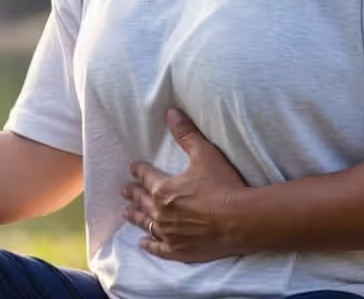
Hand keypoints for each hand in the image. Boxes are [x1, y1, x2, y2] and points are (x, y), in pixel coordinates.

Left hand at [123, 108, 248, 262]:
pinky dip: (148, 244)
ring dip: (135, 217)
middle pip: (141, 201)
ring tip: (126, 214)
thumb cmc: (223, 185)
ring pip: (145, 224)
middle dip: (132, 194)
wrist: (239, 220)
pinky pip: (157, 248)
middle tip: (124, 191)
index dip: (139, 170)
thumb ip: (186, 134)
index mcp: (164, 189)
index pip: (146, 176)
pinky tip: (143, 242)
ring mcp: (168, 233)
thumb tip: (170, 112)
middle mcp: (160, 212)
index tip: (133, 167)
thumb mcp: (205, 154)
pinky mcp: (178, 249)